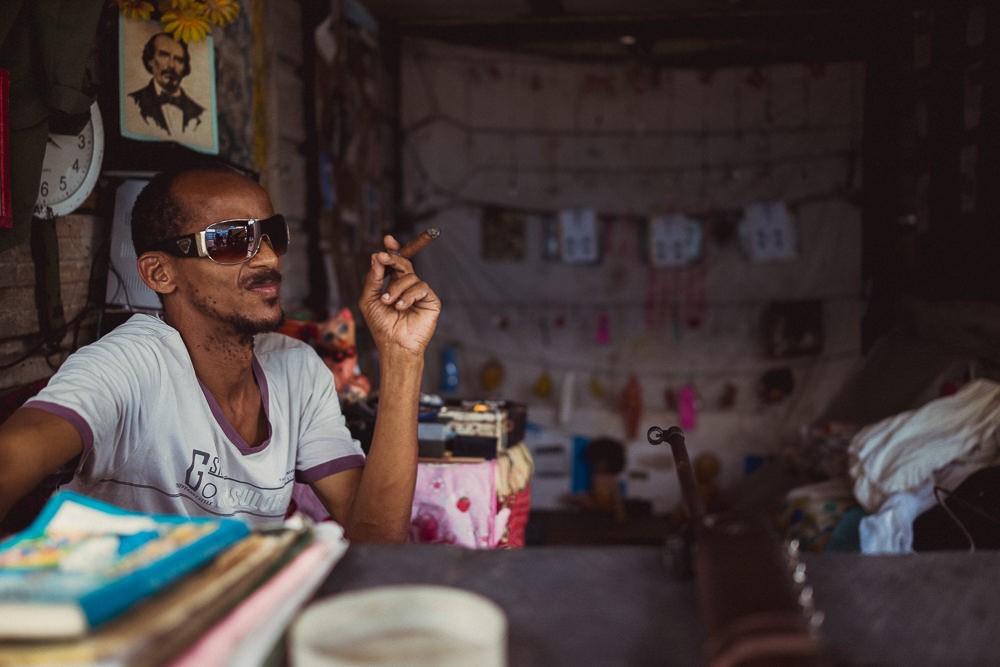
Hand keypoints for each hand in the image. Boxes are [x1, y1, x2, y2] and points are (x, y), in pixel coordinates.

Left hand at [359, 235, 440, 356]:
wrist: (395, 345)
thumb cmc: (381, 326)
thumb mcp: (369, 300)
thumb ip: (372, 278)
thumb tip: (377, 256)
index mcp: (393, 285)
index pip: (394, 264)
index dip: (392, 250)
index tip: (387, 239)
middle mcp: (407, 287)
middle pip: (403, 264)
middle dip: (393, 258)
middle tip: (383, 257)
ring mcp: (420, 293)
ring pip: (410, 276)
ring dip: (396, 288)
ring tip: (389, 303)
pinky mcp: (431, 301)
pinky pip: (421, 287)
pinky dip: (409, 296)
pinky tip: (401, 307)